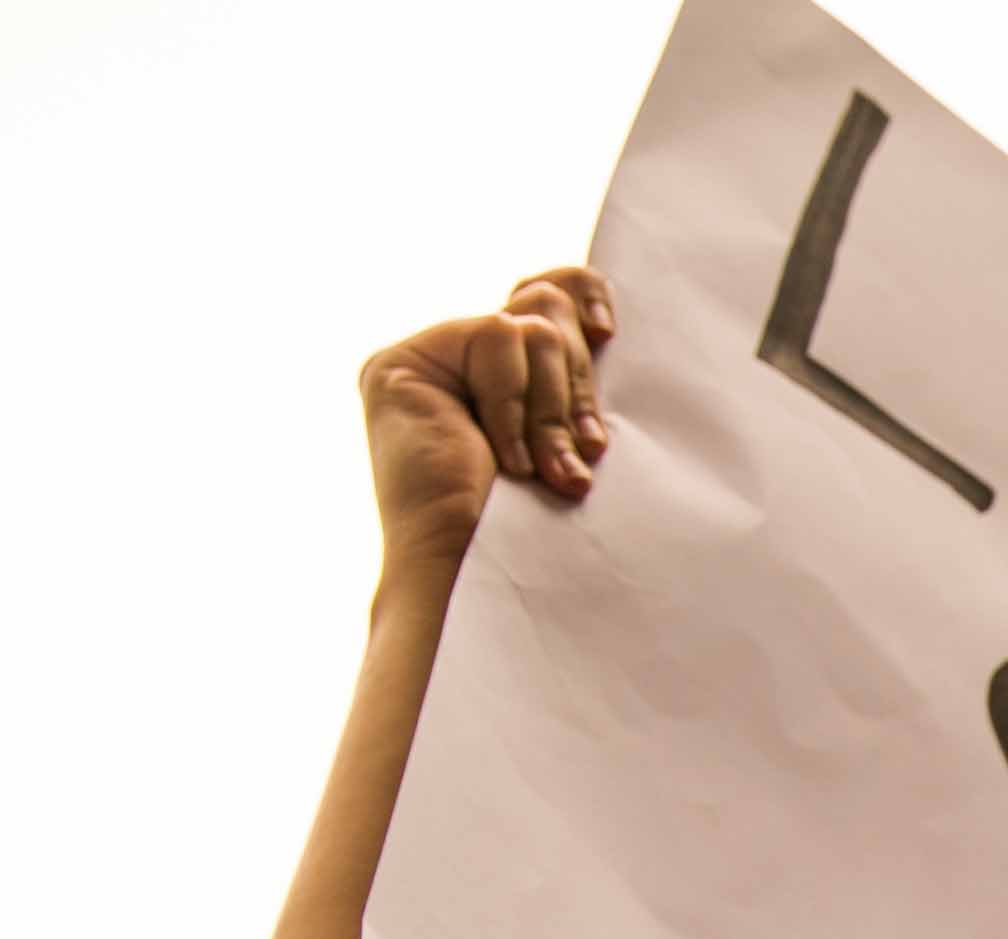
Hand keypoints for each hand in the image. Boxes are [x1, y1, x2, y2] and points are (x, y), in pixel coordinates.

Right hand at [358, 268, 616, 577]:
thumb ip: (569, 378)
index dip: (582, 295)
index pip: (548, 293)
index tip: (607, 335)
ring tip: (539, 471)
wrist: (486, 576)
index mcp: (508, 377)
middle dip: (574, 389)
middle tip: (578, 456)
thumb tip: (597, 322)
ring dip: (548, 410)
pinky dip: (513, 404)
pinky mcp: (400, 365)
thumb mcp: (573, 437)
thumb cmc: (541, 530)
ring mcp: (428, 362)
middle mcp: (464, 363)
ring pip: (528, 328)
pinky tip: (503, 460)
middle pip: (545, 310)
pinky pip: (495, 337)